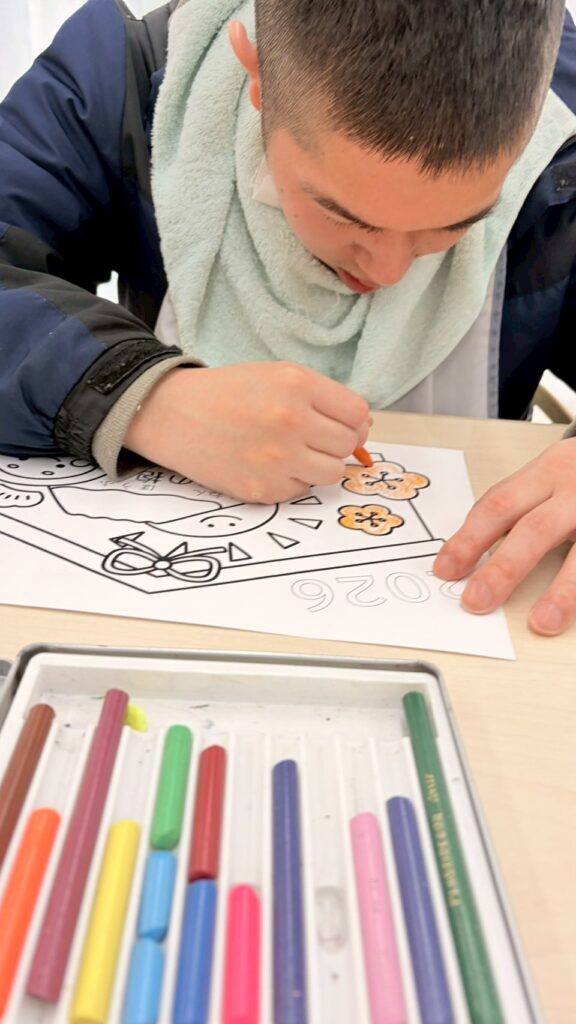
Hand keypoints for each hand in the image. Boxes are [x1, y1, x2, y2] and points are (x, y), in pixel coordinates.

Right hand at [124, 362, 369, 502]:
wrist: (174, 415)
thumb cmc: (229, 393)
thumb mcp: (278, 376)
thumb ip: (323, 397)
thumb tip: (364, 428)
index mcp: (298, 385)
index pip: (358, 414)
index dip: (354, 421)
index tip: (341, 423)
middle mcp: (291, 422)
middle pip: (349, 445)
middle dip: (336, 442)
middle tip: (312, 437)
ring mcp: (277, 459)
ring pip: (332, 473)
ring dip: (319, 464)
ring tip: (294, 452)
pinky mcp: (263, 489)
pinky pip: (301, 490)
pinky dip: (292, 479)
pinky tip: (268, 464)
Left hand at [433, 437, 575, 634]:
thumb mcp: (549, 475)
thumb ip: (517, 507)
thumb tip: (472, 551)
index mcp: (545, 475)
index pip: (498, 506)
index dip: (469, 539)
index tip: (446, 569)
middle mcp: (573, 491)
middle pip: (535, 528)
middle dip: (504, 568)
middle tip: (477, 600)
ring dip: (561, 590)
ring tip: (542, 621)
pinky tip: (570, 612)